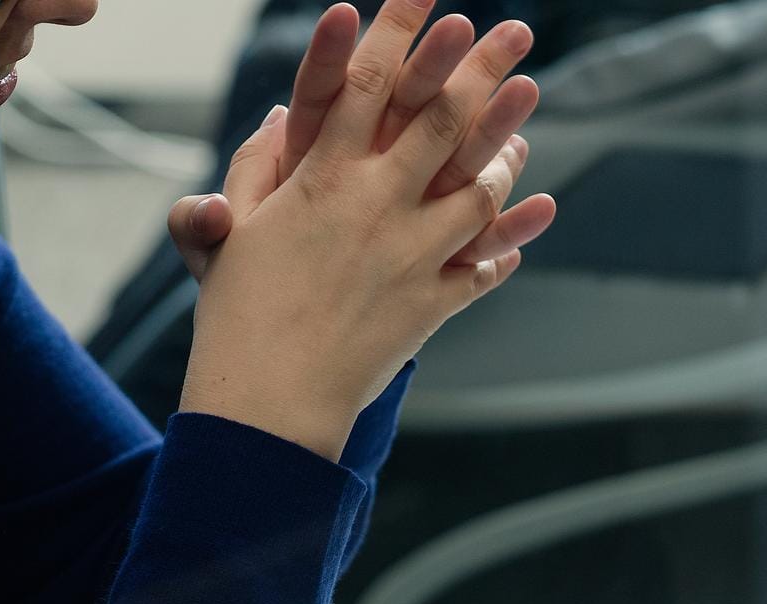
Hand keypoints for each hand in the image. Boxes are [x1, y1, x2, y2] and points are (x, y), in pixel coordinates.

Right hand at [180, 1, 553, 459]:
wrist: (270, 403)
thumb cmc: (237, 315)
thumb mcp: (229, 231)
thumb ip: (256, 169)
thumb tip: (283, 120)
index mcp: (322, 179)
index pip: (368, 83)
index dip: (400, 31)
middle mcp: (377, 209)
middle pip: (444, 122)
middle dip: (484, 70)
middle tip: (517, 31)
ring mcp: (413, 257)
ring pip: (478, 189)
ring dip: (509, 147)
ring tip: (527, 113)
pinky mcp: (433, 305)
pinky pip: (486, 266)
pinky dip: (513, 239)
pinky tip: (537, 212)